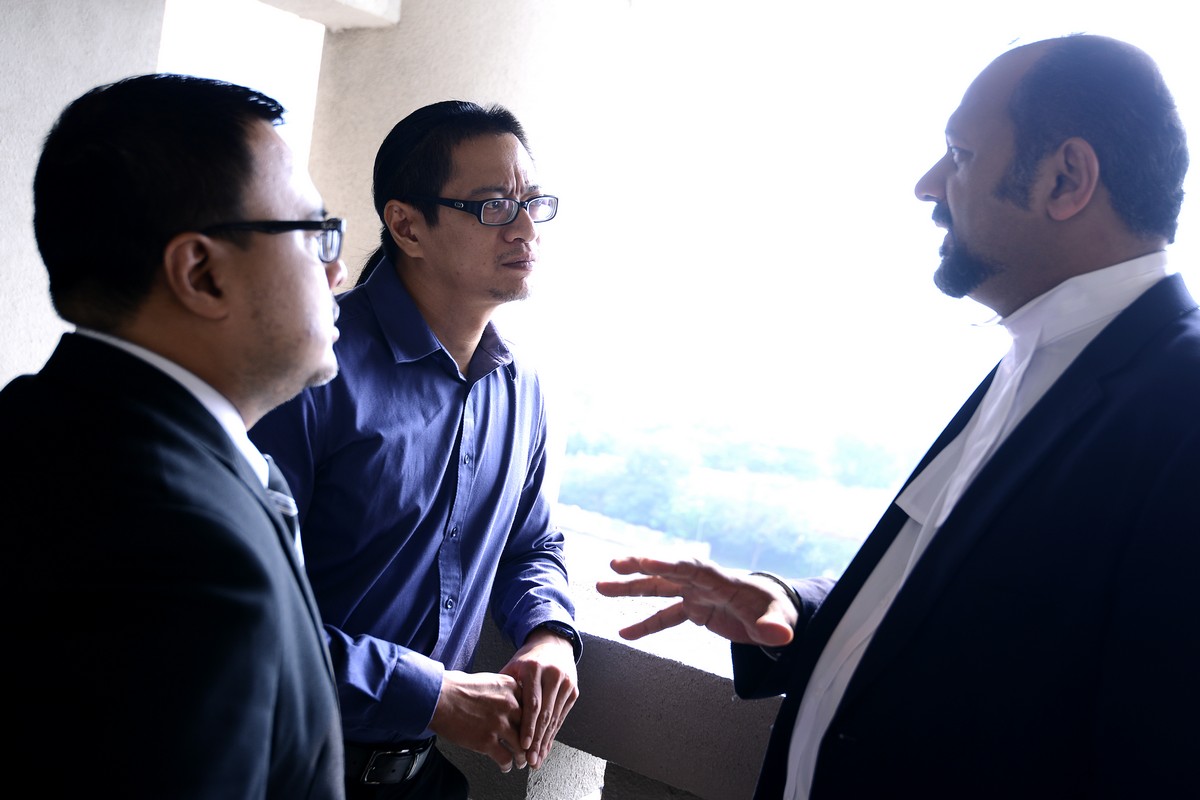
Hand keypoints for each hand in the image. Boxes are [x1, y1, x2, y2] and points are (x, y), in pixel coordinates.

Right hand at [429, 670, 525, 771]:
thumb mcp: (487, 679)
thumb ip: (503, 690)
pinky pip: (505, 757)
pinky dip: (507, 765)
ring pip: (520, 746)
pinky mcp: (487, 741)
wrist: (438, 697)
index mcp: (510, 687)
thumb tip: (509, 702)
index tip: (532, 729)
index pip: (531, 707)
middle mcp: (509, 705)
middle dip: (530, 741)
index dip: (532, 721)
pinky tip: (505, 766)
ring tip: (520, 761)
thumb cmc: (456, 687)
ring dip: (521, 757)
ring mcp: (499, 723)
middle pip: (529, 727)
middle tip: (529, 747)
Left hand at [500, 630, 578, 768]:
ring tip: (537, 759)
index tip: (523, 745)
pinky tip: (545, 747)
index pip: (532, 703)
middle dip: (537, 740)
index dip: (528, 726)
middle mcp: (553, 675)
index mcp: (535, 669)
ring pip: (555, 718)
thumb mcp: (514, 666)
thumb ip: (503, 687)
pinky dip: (553, 734)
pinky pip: (562, 717)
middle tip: (529, 760)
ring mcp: (566, 683)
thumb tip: (486, 710)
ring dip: (546, 742)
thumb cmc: (528, 660)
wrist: (553, 644)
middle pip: (545, 714)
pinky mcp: (573, 691)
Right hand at [595, 556, 796, 647]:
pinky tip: (625, 632)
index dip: (668, 563)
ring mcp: (697, 595)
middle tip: (613, 565)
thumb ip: (775, 627)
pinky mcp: (696, 610)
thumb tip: (778, 636)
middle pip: (668, 571)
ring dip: (632, 588)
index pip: (691, 568)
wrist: (778, 613)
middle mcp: (704, 583)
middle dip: (641, 567)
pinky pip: (665, 616)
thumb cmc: (780, 611)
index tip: (644, 562)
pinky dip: (646, 624)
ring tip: (601, 587)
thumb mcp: (782, 619)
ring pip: (659, 588)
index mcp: (722, 580)